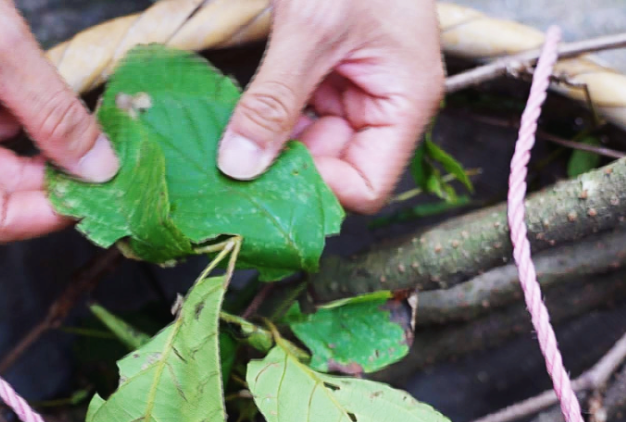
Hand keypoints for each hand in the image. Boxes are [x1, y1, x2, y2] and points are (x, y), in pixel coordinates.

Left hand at [217, 0, 443, 213]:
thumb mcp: (312, 27)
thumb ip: (275, 100)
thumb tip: (239, 166)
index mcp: (404, 103)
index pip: (366, 186)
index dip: (318, 190)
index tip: (263, 177)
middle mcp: (380, 108)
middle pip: (331, 173)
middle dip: (281, 174)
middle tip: (226, 173)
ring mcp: (349, 95)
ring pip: (305, 151)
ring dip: (265, 153)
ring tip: (221, 150)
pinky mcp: (320, 79)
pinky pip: (290, 121)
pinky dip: (261, 125)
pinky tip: (228, 125)